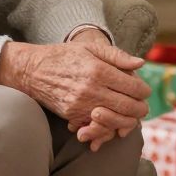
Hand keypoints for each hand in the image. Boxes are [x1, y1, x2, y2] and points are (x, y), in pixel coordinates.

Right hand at [67, 29, 151, 151]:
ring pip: (116, 121)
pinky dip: (108, 128)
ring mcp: (81, 105)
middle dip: (140, 109)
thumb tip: (140, 64)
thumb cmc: (63, 56)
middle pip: (128, 107)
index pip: (133, 87)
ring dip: (127, 121)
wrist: (31, 71)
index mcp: (98, 70)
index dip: (144, 91)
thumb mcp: (89, 48)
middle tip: (142, 107)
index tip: (144, 91)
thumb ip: (117, 56)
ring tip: (131, 116)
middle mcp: (91, 90)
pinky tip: (113, 123)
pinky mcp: (72, 116)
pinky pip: (97, 128)